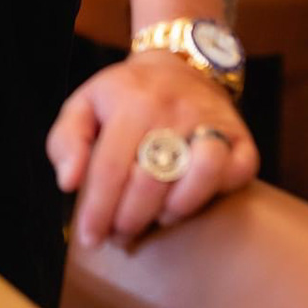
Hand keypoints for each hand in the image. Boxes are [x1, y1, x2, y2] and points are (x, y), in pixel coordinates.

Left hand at [46, 51, 257, 247]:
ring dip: (176, 208)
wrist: (178, 68)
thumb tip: (69, 183)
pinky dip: (214, 192)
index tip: (90, 239)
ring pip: (202, 174)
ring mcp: (212, 122)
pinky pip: (238, 171)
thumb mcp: (83, 105)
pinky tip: (187, 200)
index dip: (98, 210)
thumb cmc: (124, 96)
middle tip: (119, 235)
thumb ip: (66, 141)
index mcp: (132, 104)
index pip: (111, 168)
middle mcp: (174, 111)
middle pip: (153, 180)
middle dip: (130, 219)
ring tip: (156, 218)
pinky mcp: (240, 137)